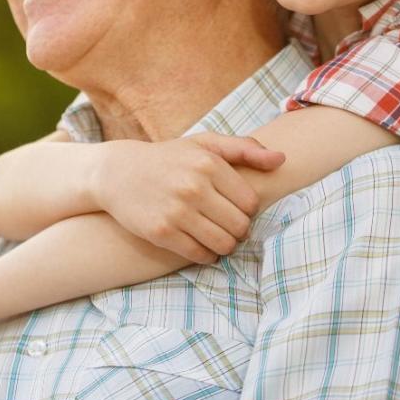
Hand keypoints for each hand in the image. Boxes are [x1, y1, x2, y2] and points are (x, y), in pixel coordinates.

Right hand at [92, 133, 284, 263]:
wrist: (117, 173)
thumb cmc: (168, 158)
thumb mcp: (203, 144)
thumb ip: (244, 149)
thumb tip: (282, 159)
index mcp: (208, 164)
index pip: (251, 202)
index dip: (247, 210)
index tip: (235, 208)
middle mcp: (194, 187)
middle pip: (240, 226)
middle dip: (238, 230)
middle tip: (228, 227)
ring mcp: (176, 211)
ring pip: (223, 244)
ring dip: (225, 246)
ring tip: (218, 238)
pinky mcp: (161, 232)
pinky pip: (200, 255)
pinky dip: (207, 255)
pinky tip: (202, 246)